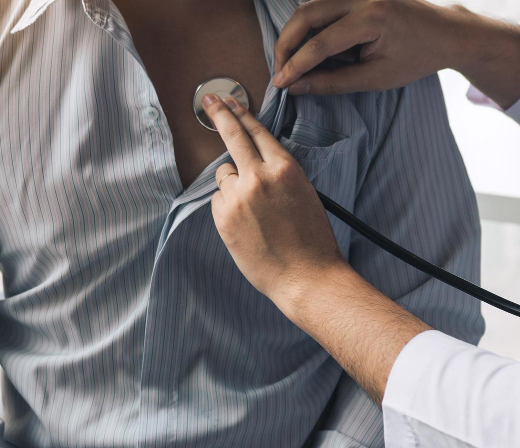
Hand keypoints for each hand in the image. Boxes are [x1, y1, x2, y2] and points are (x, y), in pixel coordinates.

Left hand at [201, 93, 350, 310]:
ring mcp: (239, 197)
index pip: (257, 131)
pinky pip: (219, 201)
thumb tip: (252, 164)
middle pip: (232, 135)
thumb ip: (278, 174)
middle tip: (208, 99)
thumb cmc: (311, 240)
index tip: (228, 101)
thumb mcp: (303, 193)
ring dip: (232, 185)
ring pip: (224, 175)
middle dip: (219, 114)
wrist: (306, 276)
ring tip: (254, 213)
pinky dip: (227, 208)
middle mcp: (260, 177)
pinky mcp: (224, 218)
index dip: (240, 113)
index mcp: (285, 168)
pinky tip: (246, 226)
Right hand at [271, 0, 519, 107]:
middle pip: (307, 14)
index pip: (321, 43)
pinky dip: (309, 23)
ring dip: (295, 32)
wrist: (445, 33)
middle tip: (279, 70)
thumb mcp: (376, 78)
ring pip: (311, 5)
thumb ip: (333, 82)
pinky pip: (324, 3)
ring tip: (289, 60)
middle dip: (286, 43)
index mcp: (372, 18)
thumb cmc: (416, 58)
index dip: (296, 65)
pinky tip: (305, 45)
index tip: (280, 83)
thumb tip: (297, 87)